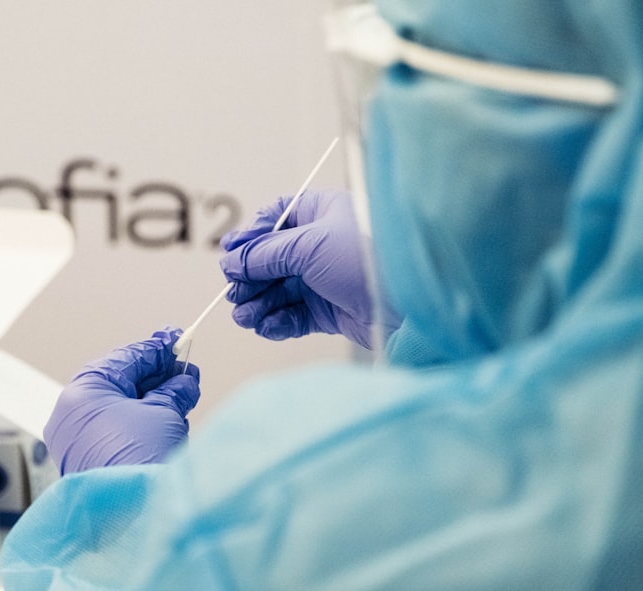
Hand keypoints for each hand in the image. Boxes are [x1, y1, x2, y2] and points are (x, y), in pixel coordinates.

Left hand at [44, 328, 200, 474]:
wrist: (132, 514)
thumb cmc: (139, 458)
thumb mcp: (163, 412)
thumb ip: (173, 390)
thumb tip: (183, 381)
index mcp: (82, 393)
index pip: (123, 359)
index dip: (155, 350)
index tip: (176, 340)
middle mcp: (72, 415)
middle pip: (120, 384)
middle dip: (157, 377)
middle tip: (186, 370)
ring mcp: (78, 442)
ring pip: (120, 409)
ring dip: (153, 400)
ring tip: (184, 394)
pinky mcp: (90, 463)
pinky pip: (117, 431)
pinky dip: (142, 423)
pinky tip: (169, 419)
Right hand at [219, 189, 399, 348]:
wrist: (412, 304)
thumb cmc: (369, 260)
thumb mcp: (308, 246)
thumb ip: (264, 253)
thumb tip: (231, 260)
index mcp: (323, 212)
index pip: (276, 218)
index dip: (251, 237)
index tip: (231, 255)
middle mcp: (324, 244)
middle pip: (272, 258)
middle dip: (251, 278)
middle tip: (235, 293)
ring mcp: (327, 278)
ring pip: (281, 290)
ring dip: (259, 303)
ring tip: (246, 316)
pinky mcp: (332, 310)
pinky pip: (295, 315)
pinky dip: (278, 321)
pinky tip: (268, 326)